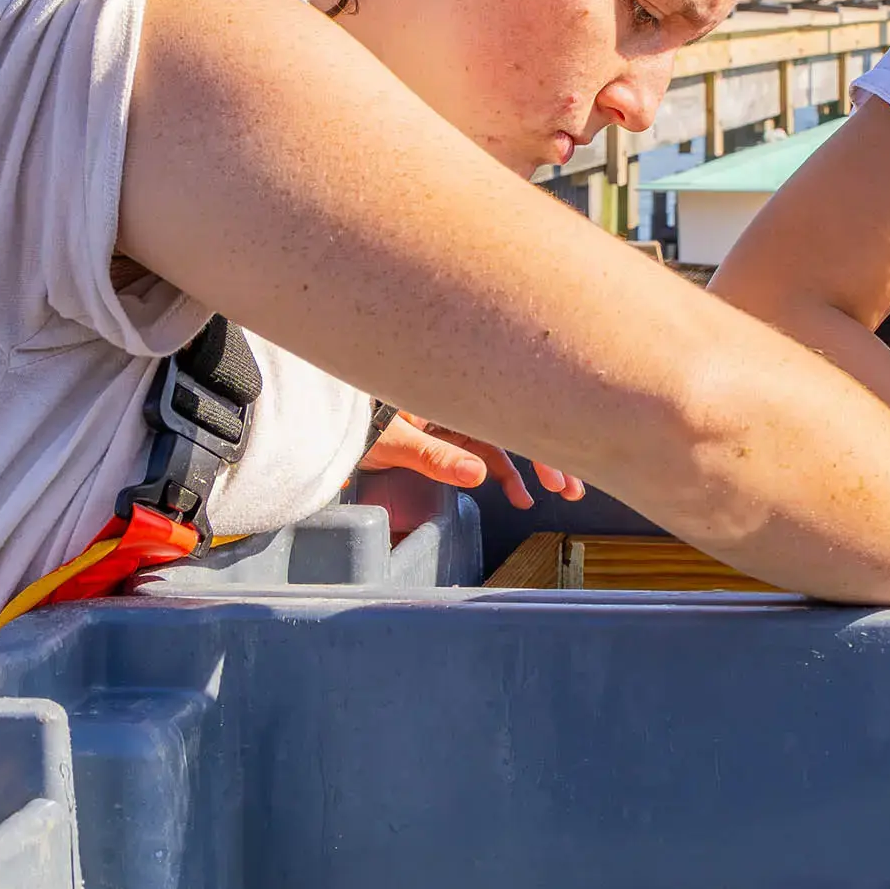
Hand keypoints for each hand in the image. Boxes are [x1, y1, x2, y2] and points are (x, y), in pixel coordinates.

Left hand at [356, 411, 585, 507]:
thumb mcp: (390, 440)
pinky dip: (498, 470)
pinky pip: (481, 447)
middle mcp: (460, 400)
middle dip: (548, 456)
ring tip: (548, 496)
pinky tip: (511, 493)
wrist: (317, 412)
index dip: (544, 444)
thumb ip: (434, 457)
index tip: (565, 471)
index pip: (512, 417)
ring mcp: (452, 415)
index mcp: (454, 393)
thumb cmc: (349, 417)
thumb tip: (480, 475)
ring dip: (528, 467)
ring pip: (503, 439)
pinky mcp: (442, 430)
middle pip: (516, 426)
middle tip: (572, 489)